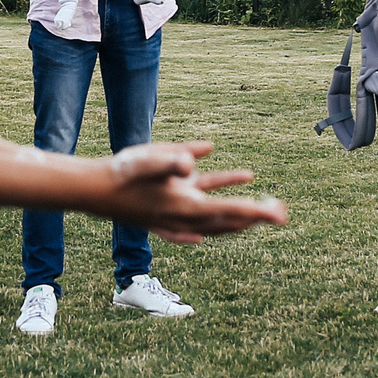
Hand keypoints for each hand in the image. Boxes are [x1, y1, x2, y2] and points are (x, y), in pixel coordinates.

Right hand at [105, 143, 286, 243]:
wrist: (94, 190)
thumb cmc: (122, 173)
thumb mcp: (147, 159)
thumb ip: (171, 157)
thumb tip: (193, 157)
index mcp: (185, 206)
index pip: (229, 211)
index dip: (256, 212)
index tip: (279, 214)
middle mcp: (185, 216)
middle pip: (228, 220)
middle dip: (256, 217)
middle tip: (283, 214)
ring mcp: (177, 215)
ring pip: (216, 219)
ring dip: (239, 216)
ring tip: (261, 210)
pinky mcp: (169, 207)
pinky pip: (200, 208)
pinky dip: (216, 208)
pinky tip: (226, 194)